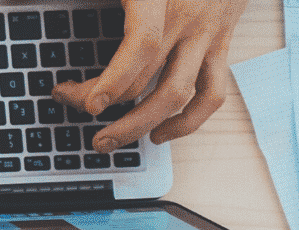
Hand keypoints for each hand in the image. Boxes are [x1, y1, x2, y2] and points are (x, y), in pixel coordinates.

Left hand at [52, 0, 249, 150]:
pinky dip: (188, 121)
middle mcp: (187, 20)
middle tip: (77, 111)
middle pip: (148, 79)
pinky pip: (212, 93)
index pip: (141, 45)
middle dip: (107, 105)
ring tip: (108, 140)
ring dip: (140, 125)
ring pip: (179, 95)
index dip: (114, 79)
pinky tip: (160, 133)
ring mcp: (207, 36)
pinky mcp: (221, 46)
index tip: (87, 101)